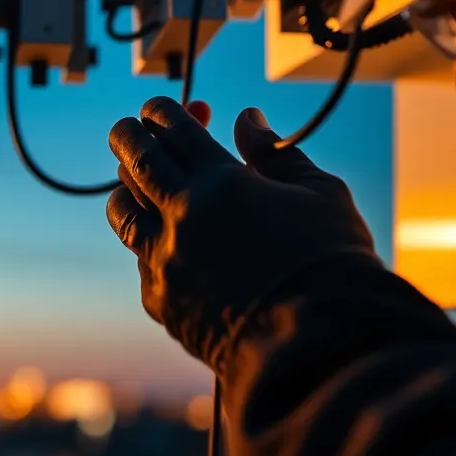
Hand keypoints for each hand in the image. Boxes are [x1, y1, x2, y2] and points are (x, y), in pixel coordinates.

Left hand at [106, 96, 377, 368]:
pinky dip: (148, 243)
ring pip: (122, 212)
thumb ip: (277, 153)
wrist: (320, 347)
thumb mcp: (321, 193)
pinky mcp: (162, 303)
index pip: (175, 129)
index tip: (158, 108)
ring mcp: (165, 262)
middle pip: (136, 161)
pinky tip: (162, 241)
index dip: (162, 111)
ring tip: (132, 181)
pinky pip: (141, 262)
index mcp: (221, 181)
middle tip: (126, 128)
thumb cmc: (333, 264)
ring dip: (124, 189)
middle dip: (128, 137)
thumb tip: (247, 119)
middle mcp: (182, 216)